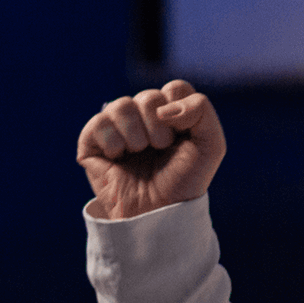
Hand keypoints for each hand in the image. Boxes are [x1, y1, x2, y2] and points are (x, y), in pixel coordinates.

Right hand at [77, 80, 225, 218]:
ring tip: (139, 153)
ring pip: (121, 105)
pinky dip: (112, 140)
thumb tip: (164, 107)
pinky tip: (118, 157)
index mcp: (171, 113)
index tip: (181, 137)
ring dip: (136, 133)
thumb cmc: (183, 182)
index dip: (181, 111)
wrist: (158, 214)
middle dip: (158, 126)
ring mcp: (117, 128)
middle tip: (160, 149)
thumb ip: (201, 110)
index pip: (175, 88)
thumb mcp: (210, 145)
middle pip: (149, 96)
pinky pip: (98, 122)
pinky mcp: (93, 142)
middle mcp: (143, 117)